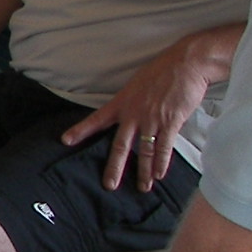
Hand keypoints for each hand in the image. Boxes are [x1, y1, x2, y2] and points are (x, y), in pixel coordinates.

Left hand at [61, 27, 238, 191]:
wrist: (186, 63)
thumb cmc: (163, 71)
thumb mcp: (138, 84)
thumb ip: (133, 103)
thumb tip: (134, 118)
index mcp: (122, 102)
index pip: (97, 119)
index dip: (81, 130)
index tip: (65, 140)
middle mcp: (133, 114)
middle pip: (120, 146)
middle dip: (114, 168)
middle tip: (109, 185)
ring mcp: (151, 119)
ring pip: (144, 152)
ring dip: (144, 172)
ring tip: (143, 187)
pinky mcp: (170, 122)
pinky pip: (164, 148)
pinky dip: (162, 163)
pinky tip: (160, 175)